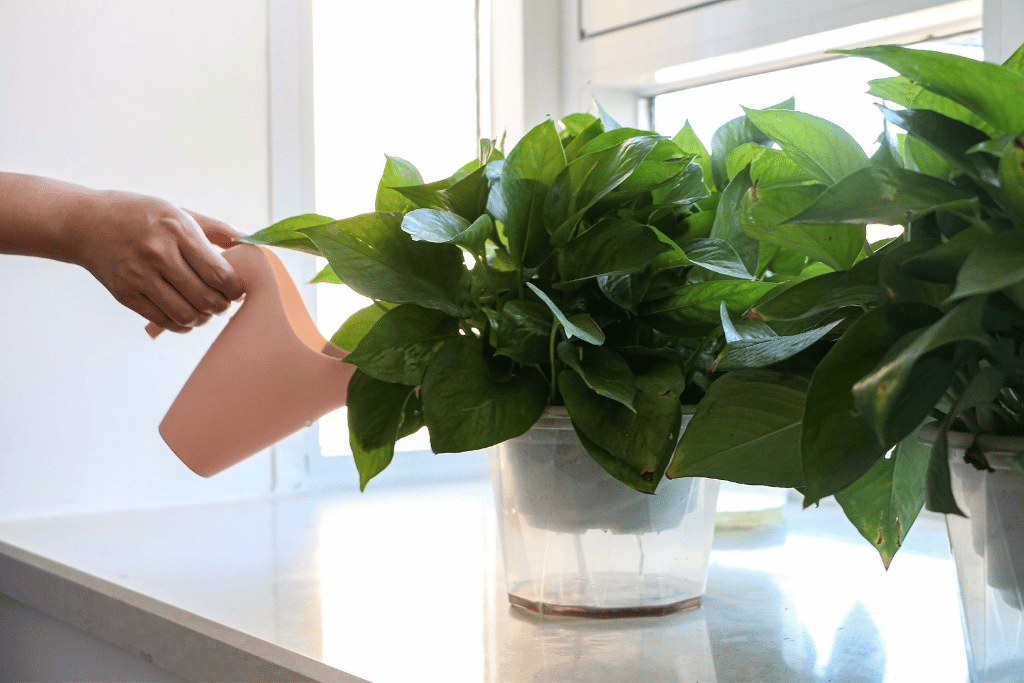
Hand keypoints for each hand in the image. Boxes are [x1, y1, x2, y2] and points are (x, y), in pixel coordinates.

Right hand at [74, 192, 246, 332]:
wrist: (86, 223)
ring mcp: (139, 276)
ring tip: (206, 311)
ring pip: (186, 315)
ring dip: (203, 318)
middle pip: (206, 298)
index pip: (219, 273)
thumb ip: (214, 229)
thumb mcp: (177, 211)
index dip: (235, 289)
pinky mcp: (125, 294)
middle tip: (223, 303)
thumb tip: (248, 242)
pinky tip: (187, 316)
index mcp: (177, 230)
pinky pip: (164, 321)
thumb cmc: (139, 215)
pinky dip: (182, 325)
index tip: (237, 290)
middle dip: (222, 306)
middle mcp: (158, 254)